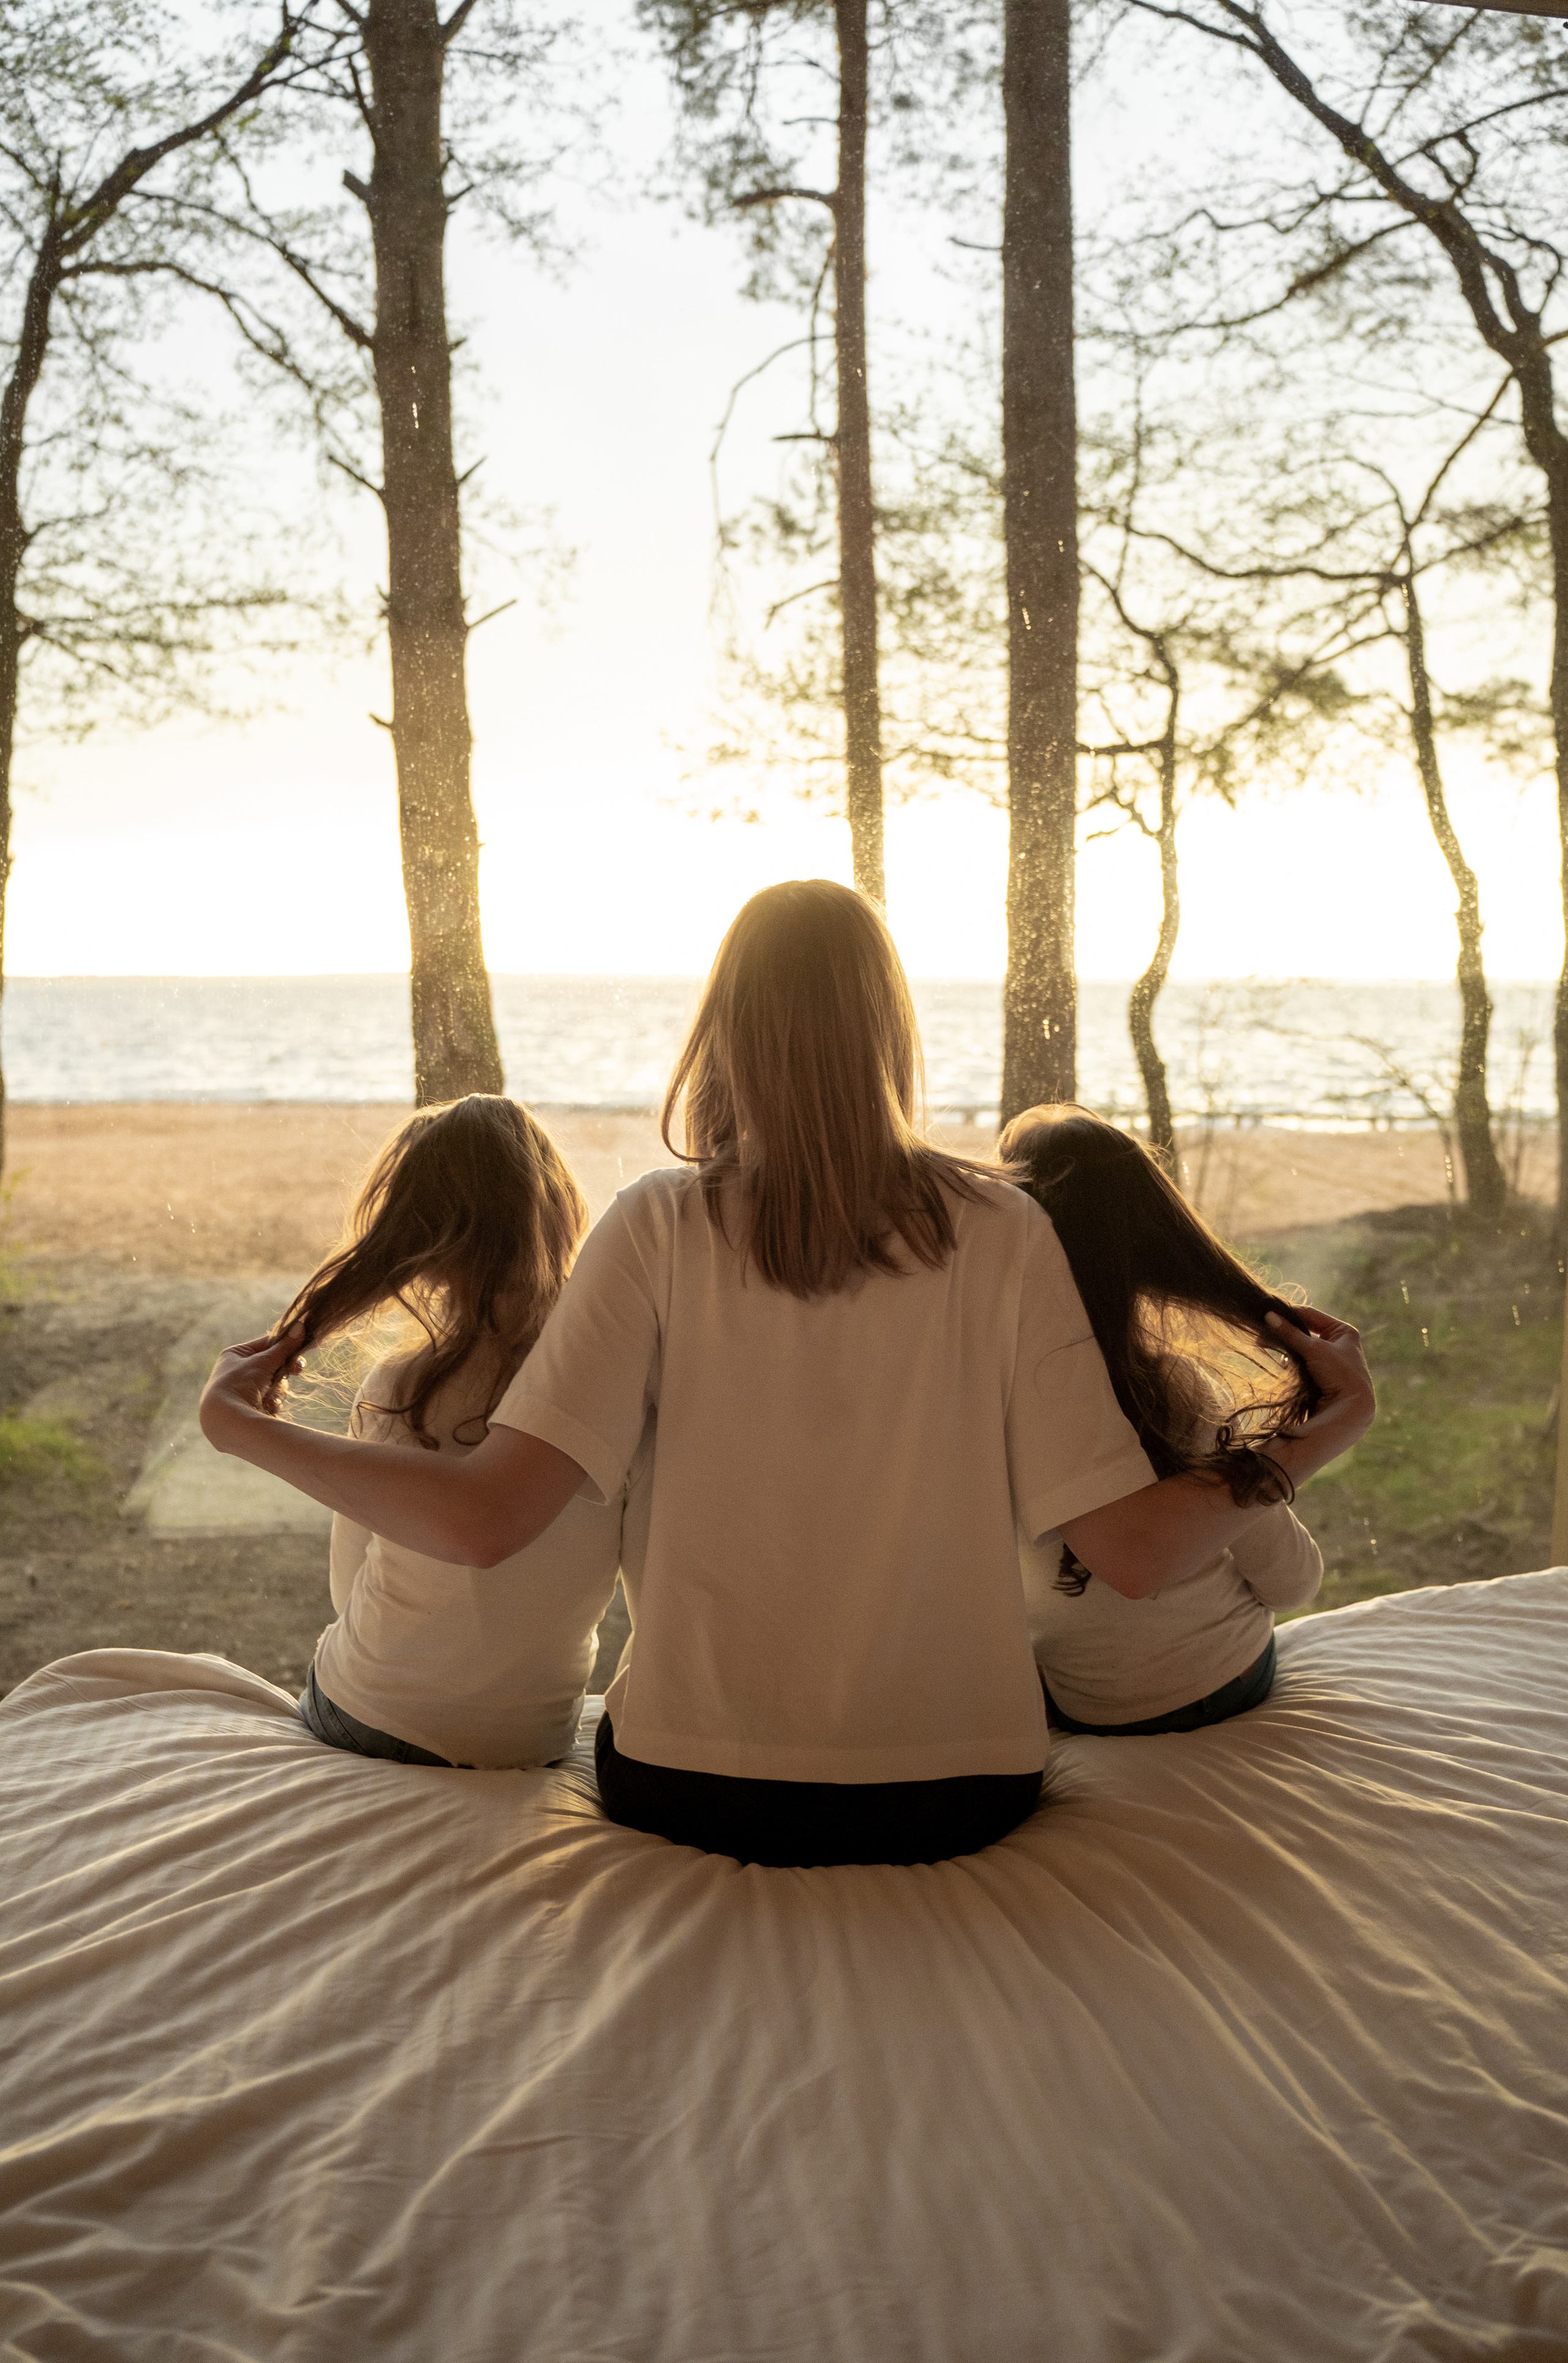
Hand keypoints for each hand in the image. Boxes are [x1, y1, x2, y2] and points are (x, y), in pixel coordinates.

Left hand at [199, 1328, 303, 1451]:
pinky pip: (269, 1400)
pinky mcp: (249, 1408)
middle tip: (297, 1370)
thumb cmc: (239, 1383)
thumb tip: (300, 1326)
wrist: (226, 1420)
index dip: (285, 1346)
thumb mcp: (263, 1361)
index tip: (303, 1346)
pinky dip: (271, 1403)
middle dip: (282, 1372)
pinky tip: (268, 1408)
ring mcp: (242, 1392)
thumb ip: (284, 1347)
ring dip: (276, 1390)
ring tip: (270, 1396)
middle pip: (271, 1366)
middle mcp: (236, 1372)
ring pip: (273, 1385)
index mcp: (234, 1355)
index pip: (266, 1344)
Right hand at [1263, 1305, 1374, 1479]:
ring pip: (1302, 1348)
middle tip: (1264, 1334)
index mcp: (1343, 1331)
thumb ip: (1291, 1333)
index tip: (1269, 1315)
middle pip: (1306, 1332)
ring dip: (1289, 1350)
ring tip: (1273, 1351)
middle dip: (1287, 1334)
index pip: (1311, 1315)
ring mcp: (1330, 1360)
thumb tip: (1269, 1316)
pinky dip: (1293, 1363)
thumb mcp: (1314, 1349)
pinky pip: (1303, 1363)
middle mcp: (1338, 1343)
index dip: (1290, 1314)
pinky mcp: (1322, 1375)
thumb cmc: (1338, 1373)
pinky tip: (1284, 1365)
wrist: (1350, 1408)